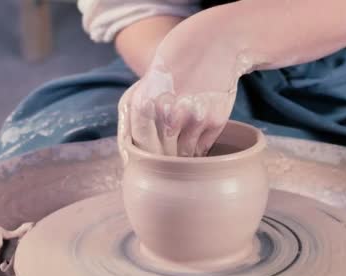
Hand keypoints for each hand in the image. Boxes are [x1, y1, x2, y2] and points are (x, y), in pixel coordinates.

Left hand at [118, 12, 246, 157]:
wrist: (214, 43)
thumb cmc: (173, 67)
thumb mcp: (145, 85)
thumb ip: (134, 117)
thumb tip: (130, 155)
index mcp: (144, 105)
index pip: (140, 148)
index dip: (144, 158)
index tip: (147, 161)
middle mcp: (168, 114)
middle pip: (161, 156)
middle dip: (162, 160)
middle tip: (164, 159)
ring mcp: (194, 119)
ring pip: (184, 156)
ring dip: (181, 157)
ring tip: (180, 146)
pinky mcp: (215, 121)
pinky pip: (202, 149)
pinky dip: (198, 148)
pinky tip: (196, 134)